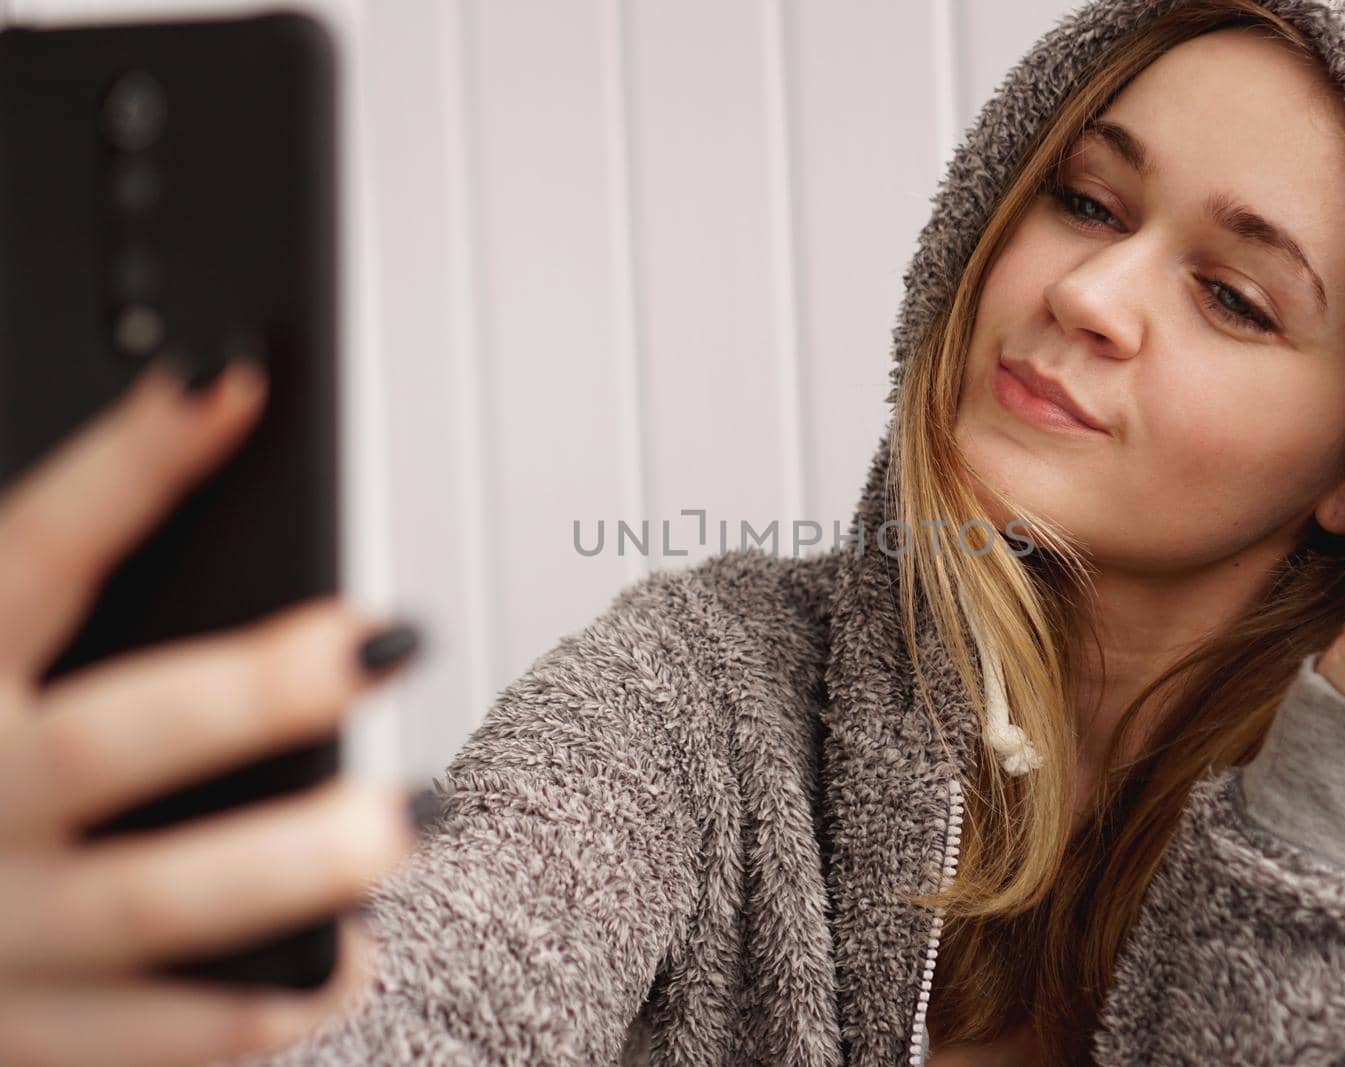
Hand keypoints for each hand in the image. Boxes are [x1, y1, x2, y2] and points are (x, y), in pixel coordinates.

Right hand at [0, 355, 426, 1066]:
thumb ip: (37, 598)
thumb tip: (194, 435)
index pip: (30, 556)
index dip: (129, 464)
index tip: (232, 380)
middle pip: (106, 743)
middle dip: (249, 694)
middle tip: (388, 640)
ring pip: (148, 905)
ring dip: (293, 863)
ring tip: (414, 813)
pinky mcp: (16, 1035)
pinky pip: (145, 1039)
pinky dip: (253, 1011)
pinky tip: (351, 962)